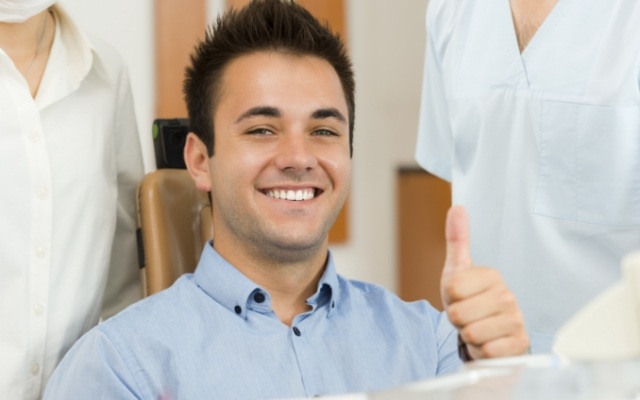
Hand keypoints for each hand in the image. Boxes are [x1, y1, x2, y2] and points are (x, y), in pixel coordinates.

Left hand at [440, 205, 528, 358]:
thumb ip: (457, 240)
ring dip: (468, 336)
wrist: (491, 334)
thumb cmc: (471, 301)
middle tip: (467, 315)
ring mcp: (515, 321)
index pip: (451, 288)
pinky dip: (481, 351)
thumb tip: (457, 208)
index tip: (459, 297)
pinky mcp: (518, 345)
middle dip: (457, 319)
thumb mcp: (458, 271)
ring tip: (476, 328)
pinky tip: (488, 342)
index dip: (449, 297)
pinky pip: (486, 351)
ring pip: (470, 333)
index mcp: (492, 276)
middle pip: (458, 313)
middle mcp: (507, 296)